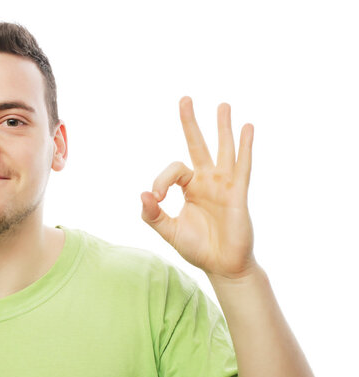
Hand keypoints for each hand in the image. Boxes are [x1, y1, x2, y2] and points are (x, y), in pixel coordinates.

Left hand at [141, 96, 256, 278]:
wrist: (222, 265)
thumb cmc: (197, 247)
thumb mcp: (168, 230)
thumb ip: (153, 214)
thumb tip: (142, 193)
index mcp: (189, 187)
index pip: (173, 170)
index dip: (160, 180)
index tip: (155, 196)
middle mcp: (207, 181)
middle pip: (197, 145)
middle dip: (190, 123)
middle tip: (185, 99)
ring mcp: (224, 185)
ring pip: (222, 150)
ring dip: (222, 127)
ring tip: (223, 105)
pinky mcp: (238, 193)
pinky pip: (242, 166)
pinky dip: (244, 146)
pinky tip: (246, 127)